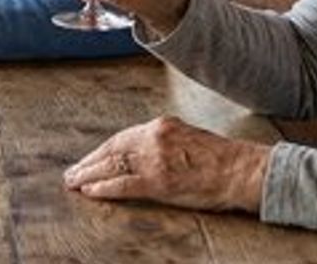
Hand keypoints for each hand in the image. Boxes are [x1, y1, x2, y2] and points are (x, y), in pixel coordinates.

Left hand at [63, 116, 270, 212]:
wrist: (244, 170)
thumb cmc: (223, 158)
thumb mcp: (190, 137)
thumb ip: (166, 141)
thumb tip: (146, 151)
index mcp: (162, 125)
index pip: (122, 137)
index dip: (103, 150)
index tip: (90, 159)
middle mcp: (154, 137)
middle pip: (112, 150)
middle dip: (89, 162)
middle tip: (72, 172)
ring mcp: (155, 159)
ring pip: (112, 165)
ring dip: (89, 174)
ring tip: (73, 182)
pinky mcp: (159, 180)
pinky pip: (123, 184)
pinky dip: (103, 188)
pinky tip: (90, 191)